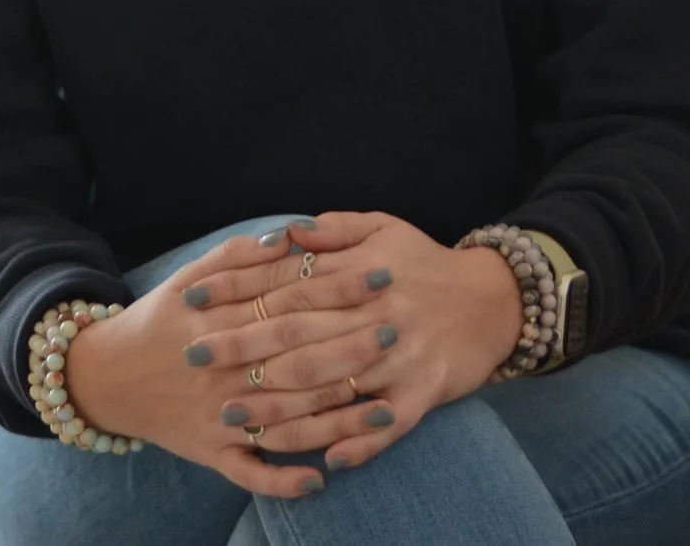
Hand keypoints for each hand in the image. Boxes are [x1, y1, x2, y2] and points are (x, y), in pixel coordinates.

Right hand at [60, 227, 388, 497]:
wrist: (107, 378)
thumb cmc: (161, 319)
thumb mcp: (190, 275)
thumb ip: (240, 255)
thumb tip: (292, 235)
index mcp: (219, 317)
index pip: (289, 299)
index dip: (337, 286)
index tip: (381, 275)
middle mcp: (221, 368)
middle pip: (295, 356)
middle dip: (349, 344)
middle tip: (395, 331)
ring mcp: (217, 416)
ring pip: (285, 419)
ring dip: (336, 417)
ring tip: (383, 406)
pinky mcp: (210, 453)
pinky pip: (251, 473)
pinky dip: (284, 479)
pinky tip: (323, 478)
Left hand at [177, 211, 522, 471]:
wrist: (497, 298)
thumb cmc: (426, 262)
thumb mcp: (383, 228)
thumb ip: (332, 231)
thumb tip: (286, 231)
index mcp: (359, 272)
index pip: (285, 282)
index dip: (236, 291)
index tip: (193, 302)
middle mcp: (374, 314)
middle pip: (297, 334)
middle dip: (240, 347)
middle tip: (193, 359)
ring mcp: (399, 357)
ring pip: (331, 386)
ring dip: (280, 406)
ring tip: (235, 419)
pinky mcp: (424, 393)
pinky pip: (387, 425)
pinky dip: (358, 443)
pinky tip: (326, 461)